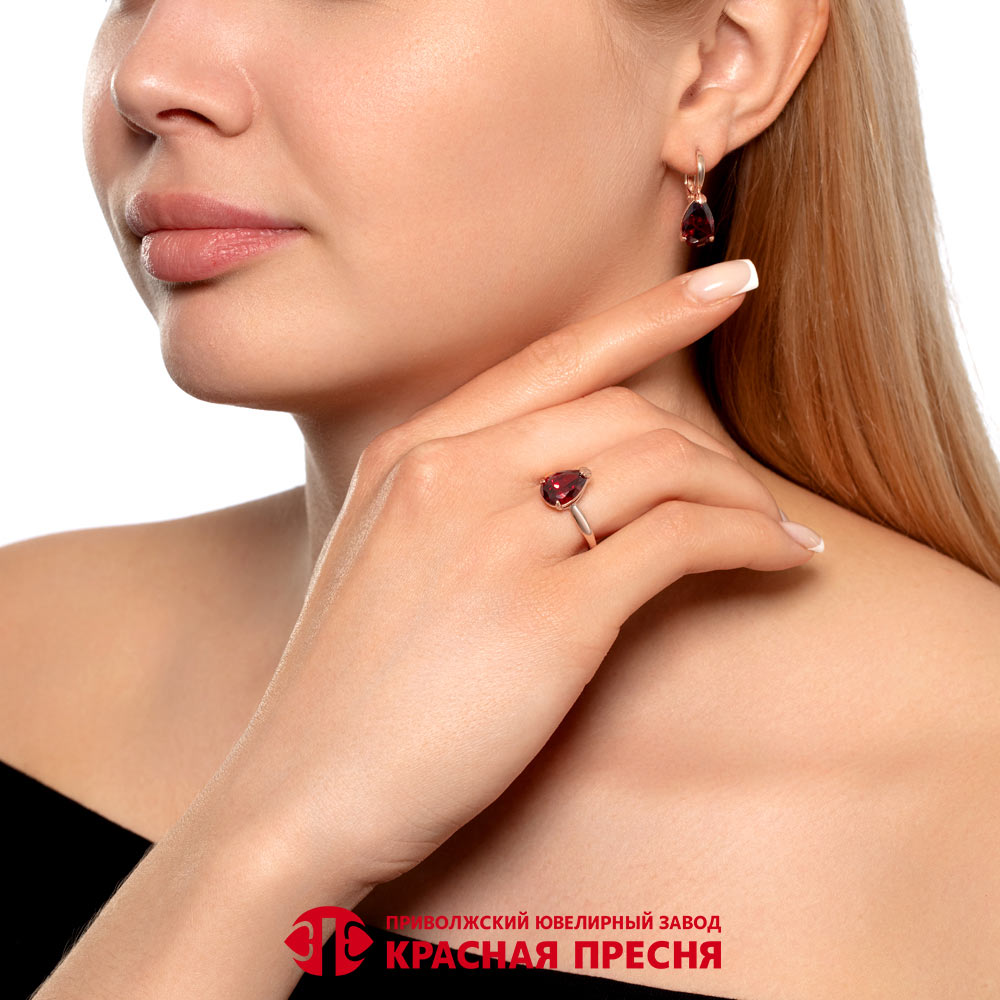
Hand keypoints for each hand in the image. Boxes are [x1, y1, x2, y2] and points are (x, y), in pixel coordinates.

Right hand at [211, 258, 818, 893]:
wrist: (300, 791)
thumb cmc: (348, 688)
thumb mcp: (383, 559)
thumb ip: (457, 500)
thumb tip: (559, 484)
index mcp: (410, 450)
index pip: (554, 356)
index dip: (653, 313)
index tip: (728, 284)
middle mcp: (452, 472)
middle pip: (623, 412)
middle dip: (708, 448)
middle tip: (749, 494)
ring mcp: (497, 539)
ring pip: (662, 466)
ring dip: (739, 494)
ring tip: (774, 533)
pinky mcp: (550, 618)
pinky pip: (682, 543)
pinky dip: (749, 541)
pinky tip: (782, 561)